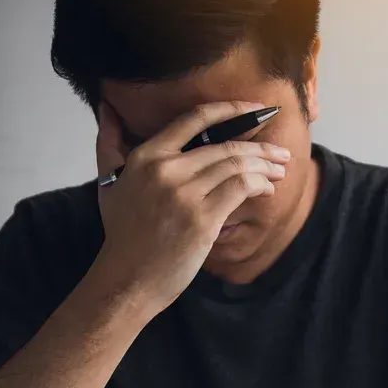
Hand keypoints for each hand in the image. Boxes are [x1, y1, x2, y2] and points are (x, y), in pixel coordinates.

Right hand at [91, 101, 290, 311]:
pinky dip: (259, 184)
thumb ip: (108, 143)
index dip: (231, 110)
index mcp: (146, 157)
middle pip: (225, 146)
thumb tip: (107, 108)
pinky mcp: (202, 219)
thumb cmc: (122, 236)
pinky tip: (267, 189)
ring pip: (237, 165)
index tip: (256, 110)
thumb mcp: (109, 183)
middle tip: (280, 152)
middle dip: (260, 148)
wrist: (126, 279)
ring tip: (280, 170)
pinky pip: (240, 189)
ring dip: (265, 166)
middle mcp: (166, 169)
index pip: (194, 119)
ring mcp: (185, 194)